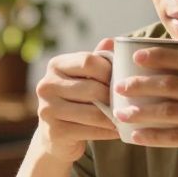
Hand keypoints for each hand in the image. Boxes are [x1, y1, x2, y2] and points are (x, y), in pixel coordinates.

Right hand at [33, 37, 119, 162]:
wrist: (56, 135)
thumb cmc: (77, 100)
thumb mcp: (85, 77)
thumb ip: (98, 60)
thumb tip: (113, 41)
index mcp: (55, 65)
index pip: (88, 61)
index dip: (110, 71)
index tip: (122, 80)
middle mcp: (46, 85)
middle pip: (92, 88)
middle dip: (114, 97)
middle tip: (131, 102)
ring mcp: (47, 109)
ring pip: (93, 113)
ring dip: (114, 116)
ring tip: (129, 116)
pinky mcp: (55, 132)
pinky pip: (91, 131)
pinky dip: (108, 132)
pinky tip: (119, 131)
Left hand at [113, 47, 177, 176]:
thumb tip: (177, 79)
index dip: (159, 56)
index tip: (136, 56)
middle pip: (172, 83)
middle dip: (141, 83)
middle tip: (120, 85)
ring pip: (169, 110)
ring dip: (141, 111)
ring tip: (121, 113)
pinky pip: (176, 137)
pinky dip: (153, 136)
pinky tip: (136, 136)